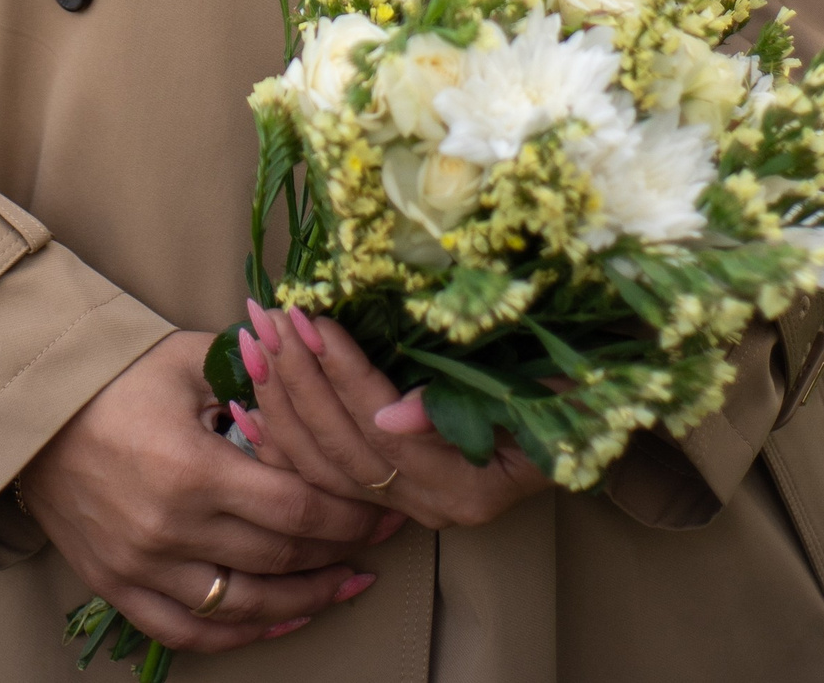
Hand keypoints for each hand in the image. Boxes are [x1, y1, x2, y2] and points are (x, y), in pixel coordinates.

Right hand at [18, 332, 398, 655]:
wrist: (30, 411)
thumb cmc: (113, 376)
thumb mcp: (185, 358)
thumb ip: (252, 372)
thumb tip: (313, 374)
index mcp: (193, 468)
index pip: (294, 510)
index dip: (348, 516)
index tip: (384, 510)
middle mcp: (171, 529)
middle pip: (278, 561)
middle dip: (338, 554)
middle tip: (377, 542)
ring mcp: (143, 566)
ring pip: (244, 606)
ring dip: (303, 601)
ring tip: (343, 586)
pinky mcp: (119, 586)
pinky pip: (189, 630)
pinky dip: (240, 633)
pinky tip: (277, 619)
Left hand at [237, 301, 549, 535]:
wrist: (582, 411)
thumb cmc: (568, 385)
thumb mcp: (534, 383)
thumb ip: (465, 400)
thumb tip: (394, 412)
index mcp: (470, 486)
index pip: (385, 429)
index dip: (344, 373)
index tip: (310, 317)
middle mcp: (435, 507)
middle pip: (345, 449)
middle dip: (299, 378)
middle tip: (268, 316)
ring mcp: (409, 506)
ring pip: (323, 467)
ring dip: (281, 400)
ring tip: (253, 339)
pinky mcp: (390, 494)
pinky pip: (317, 478)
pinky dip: (276, 439)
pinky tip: (242, 401)